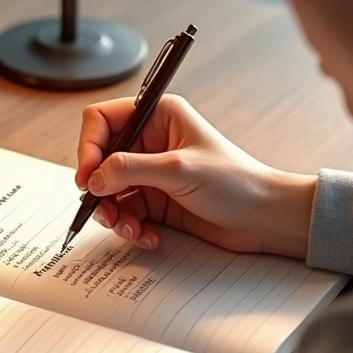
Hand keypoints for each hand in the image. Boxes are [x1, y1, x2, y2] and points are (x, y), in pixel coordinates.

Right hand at [76, 95, 316, 258]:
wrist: (264, 218)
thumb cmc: (237, 183)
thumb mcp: (179, 170)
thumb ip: (131, 169)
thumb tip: (94, 177)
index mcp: (158, 116)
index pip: (103, 120)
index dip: (88, 147)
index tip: (88, 177)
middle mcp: (151, 142)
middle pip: (100, 160)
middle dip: (100, 189)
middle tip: (104, 210)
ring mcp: (152, 173)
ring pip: (109, 191)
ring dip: (114, 214)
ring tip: (130, 229)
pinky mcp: (156, 200)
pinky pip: (126, 212)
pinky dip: (131, 227)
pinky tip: (148, 236)